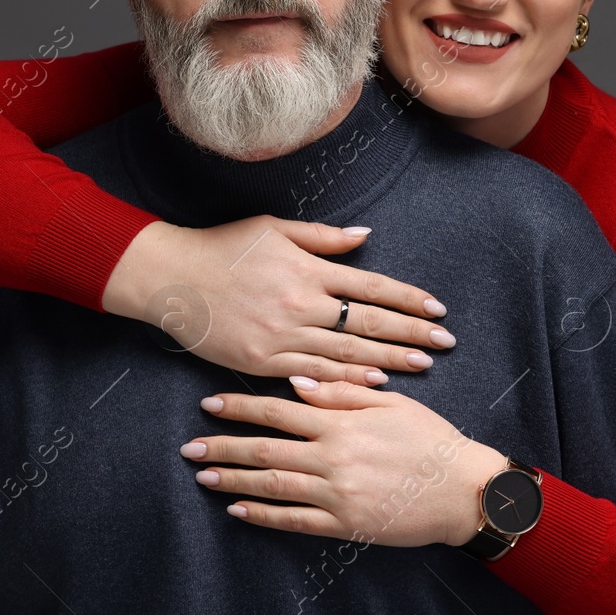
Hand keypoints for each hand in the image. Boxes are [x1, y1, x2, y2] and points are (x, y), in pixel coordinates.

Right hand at [103, 217, 454, 385]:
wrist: (170, 277)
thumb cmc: (222, 247)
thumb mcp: (274, 229)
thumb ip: (322, 237)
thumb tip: (366, 236)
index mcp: (307, 269)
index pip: (371, 287)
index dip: (407, 300)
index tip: (437, 310)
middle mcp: (300, 304)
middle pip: (368, 323)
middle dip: (411, 334)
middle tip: (445, 344)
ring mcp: (282, 336)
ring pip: (347, 354)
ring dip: (389, 361)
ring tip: (422, 365)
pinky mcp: (262, 362)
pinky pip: (313, 375)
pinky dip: (346, 382)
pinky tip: (374, 385)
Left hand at [179, 378, 508, 547]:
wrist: (461, 489)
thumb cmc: (430, 439)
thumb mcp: (392, 403)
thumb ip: (344, 391)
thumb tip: (298, 384)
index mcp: (342, 422)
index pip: (279, 410)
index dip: (241, 406)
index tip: (210, 403)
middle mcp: (332, 457)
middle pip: (265, 448)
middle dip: (223, 446)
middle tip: (189, 446)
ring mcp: (336, 494)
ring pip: (272, 485)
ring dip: (234, 481)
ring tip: (204, 477)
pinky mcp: (343, 524)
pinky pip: (293, 521)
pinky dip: (263, 516)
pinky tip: (238, 510)